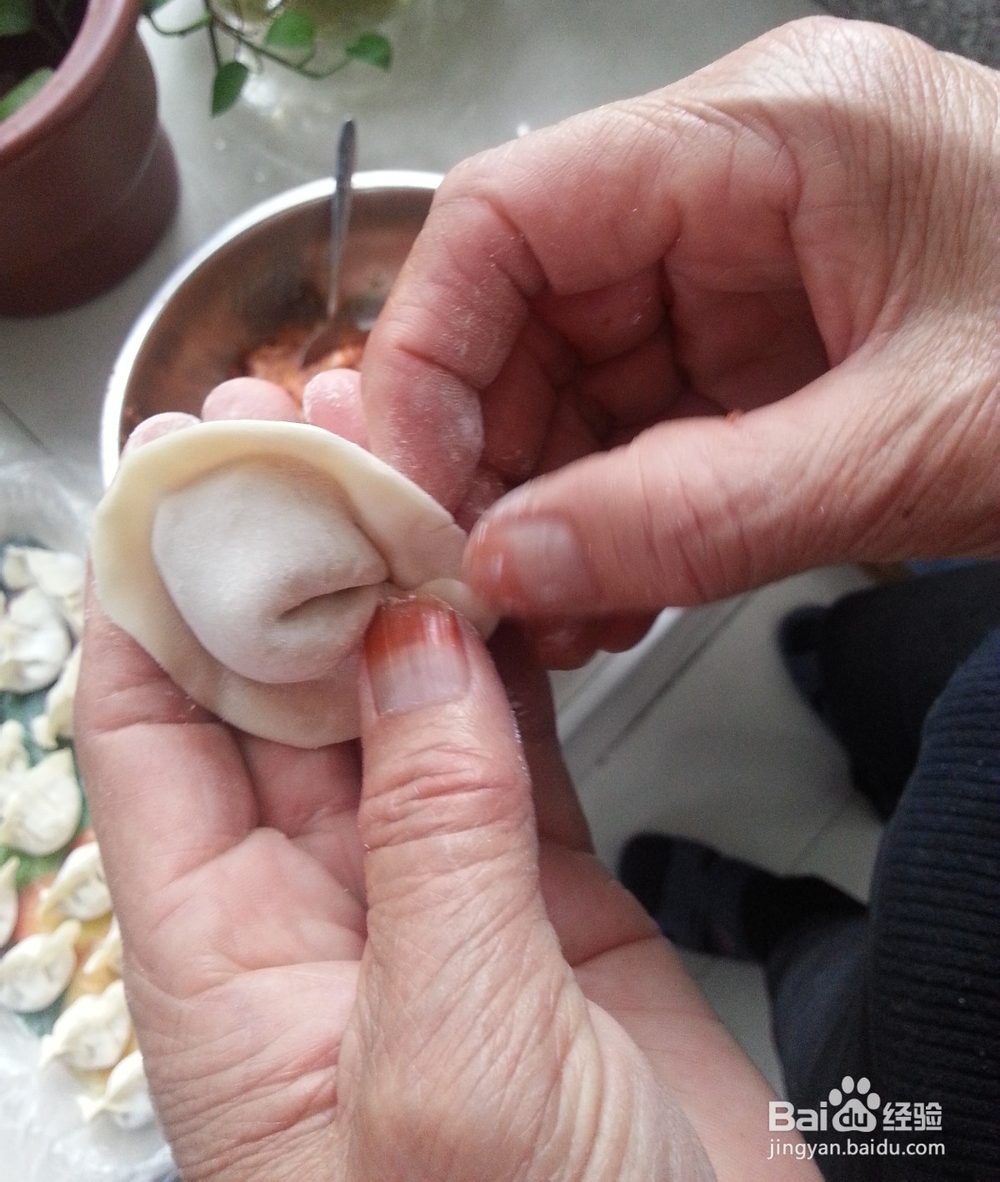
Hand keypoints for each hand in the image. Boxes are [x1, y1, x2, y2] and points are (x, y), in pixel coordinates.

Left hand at [77, 399, 813, 1180]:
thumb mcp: (447, 1057)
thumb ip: (429, 834)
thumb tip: (413, 644)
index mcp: (227, 969)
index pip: (150, 738)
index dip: (156, 594)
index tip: (181, 472)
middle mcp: (316, 921)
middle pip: (274, 696)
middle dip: (285, 559)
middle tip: (309, 426)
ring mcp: (435, 901)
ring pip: (395, 708)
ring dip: (396, 592)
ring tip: (405, 466)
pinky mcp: (545, 902)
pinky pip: (506, 748)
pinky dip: (505, 662)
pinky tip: (501, 584)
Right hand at [361, 17, 999, 631]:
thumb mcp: (917, 442)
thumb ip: (701, 510)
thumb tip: (509, 567)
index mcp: (772, 130)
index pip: (512, 211)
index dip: (428, 350)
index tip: (406, 490)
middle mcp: (740, 179)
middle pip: (530, 300)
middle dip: (488, 451)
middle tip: (473, 582)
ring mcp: (753, 264)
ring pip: (578, 374)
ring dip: (548, 498)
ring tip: (545, 613)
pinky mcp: (773, 341)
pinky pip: (646, 419)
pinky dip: (614, 510)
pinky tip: (609, 591)